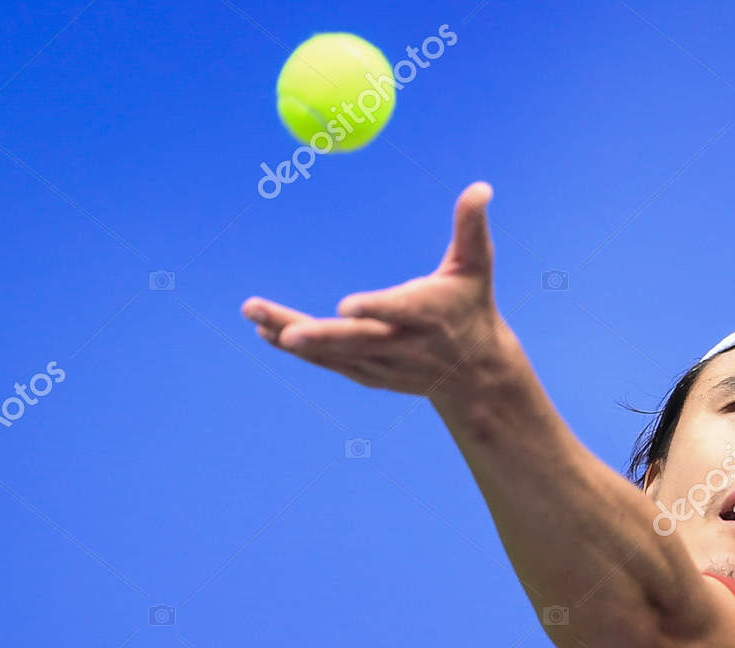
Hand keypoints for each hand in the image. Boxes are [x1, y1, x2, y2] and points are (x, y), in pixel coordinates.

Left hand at [241, 181, 513, 395]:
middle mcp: (404, 345)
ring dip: (291, 335)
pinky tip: (265, 331)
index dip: (376, 309)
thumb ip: (471, 227)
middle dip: (319, 335)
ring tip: (253, 312)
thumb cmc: (471, 306)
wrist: (474, 373)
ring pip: (334, 353)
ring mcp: (384, 364)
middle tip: (284, 329)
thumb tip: (481, 187)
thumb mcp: (477, 267)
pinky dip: (299, 350)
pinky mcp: (368, 374)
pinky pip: (328, 362)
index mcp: (430, 315)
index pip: (401, 312)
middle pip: (357, 340)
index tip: (346, 306)